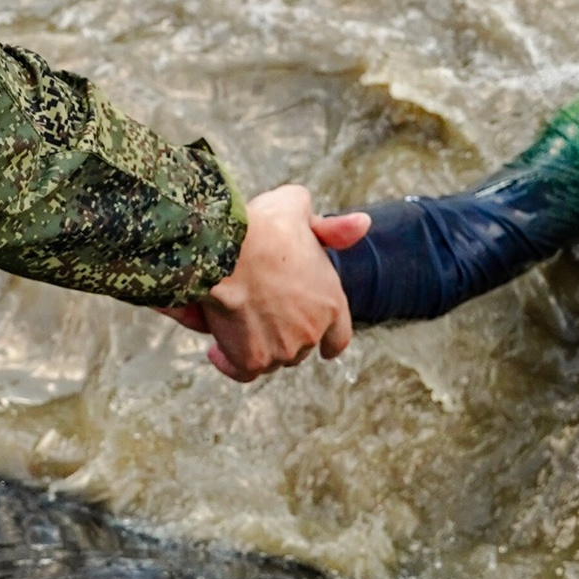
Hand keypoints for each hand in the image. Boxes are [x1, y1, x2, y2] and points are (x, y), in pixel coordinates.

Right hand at [167, 182, 372, 384]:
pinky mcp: (253, 361)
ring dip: (255, 344)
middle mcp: (312, 331)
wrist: (229, 252)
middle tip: (259, 314)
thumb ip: (329, 225)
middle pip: (300, 345)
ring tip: (234, 324)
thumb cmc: (263, 226)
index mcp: (332, 302)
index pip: (339, 336)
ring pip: (271, 357)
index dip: (329, 340)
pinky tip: (216, 350)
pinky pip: (241, 370)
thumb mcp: (299, 209)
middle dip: (283, 333)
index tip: (325, 349)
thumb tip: (362, 224)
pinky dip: (229, 361)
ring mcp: (283, 350)